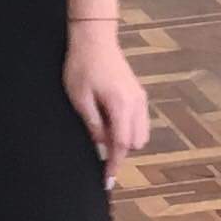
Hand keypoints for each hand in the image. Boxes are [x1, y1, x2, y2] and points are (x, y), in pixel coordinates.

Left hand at [65, 28, 151, 178]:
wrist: (95, 40)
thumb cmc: (82, 66)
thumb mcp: (79, 98)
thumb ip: (92, 124)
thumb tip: (100, 145)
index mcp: (120, 106)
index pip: (121, 144)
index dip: (114, 165)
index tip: (107, 181)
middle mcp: (136, 104)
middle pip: (135, 143)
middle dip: (119, 151)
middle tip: (98, 150)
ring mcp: (140, 98)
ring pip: (141, 134)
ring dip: (125, 140)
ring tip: (103, 134)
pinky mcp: (139, 94)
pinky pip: (140, 121)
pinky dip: (129, 129)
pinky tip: (112, 123)